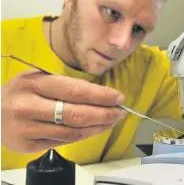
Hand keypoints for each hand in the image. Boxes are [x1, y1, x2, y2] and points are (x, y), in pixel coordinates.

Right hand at [1, 70, 125, 152]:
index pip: (75, 91)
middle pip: (76, 114)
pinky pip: (63, 142)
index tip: (119, 98)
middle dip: (104, 114)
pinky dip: (83, 136)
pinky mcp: (27, 146)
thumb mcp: (39, 79)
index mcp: (34, 83)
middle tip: (120, 112)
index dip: (101, 96)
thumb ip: (66, 86)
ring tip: (111, 121)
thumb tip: (101, 96)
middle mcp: (29, 106)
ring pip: (72, 132)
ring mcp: (27, 129)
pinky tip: (94, 129)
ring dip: (97, 127)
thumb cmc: (22, 92)